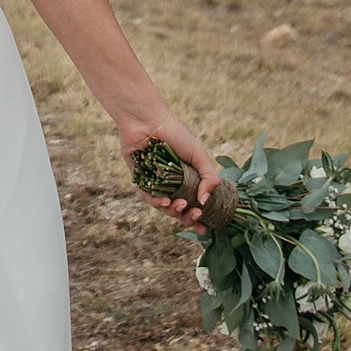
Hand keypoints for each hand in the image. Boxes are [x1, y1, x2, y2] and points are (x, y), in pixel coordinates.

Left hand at [119, 114, 220, 233]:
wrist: (148, 122)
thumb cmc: (176, 135)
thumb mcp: (199, 155)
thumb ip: (209, 178)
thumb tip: (205, 202)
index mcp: (189, 179)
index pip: (195, 204)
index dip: (199, 218)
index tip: (205, 227)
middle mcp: (173, 184)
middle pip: (180, 211)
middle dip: (188, 218)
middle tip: (194, 214)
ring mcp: (157, 184)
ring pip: (165, 208)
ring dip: (173, 211)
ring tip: (180, 204)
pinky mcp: (141, 181)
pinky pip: (149, 198)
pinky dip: (156, 203)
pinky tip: (164, 200)